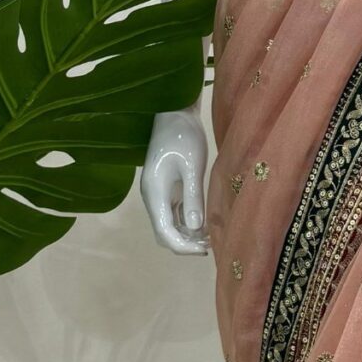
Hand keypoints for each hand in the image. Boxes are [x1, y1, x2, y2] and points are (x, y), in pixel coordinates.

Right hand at [141, 107, 210, 254]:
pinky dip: (185, 223)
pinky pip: (172, 214)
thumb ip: (192, 196)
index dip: (182, 246)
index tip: (203, 250)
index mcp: (155, 192)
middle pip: (163, 232)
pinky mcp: (165, 188)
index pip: (164, 231)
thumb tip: (195, 227)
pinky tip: (203, 224)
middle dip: (184, 244)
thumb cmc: (184, 135)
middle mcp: (152, 197)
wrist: (173, 111)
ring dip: (186, 235)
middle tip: (209, 245)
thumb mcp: (192, 166)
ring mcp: (157, 193)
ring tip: (209, 237)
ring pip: (167, 225)